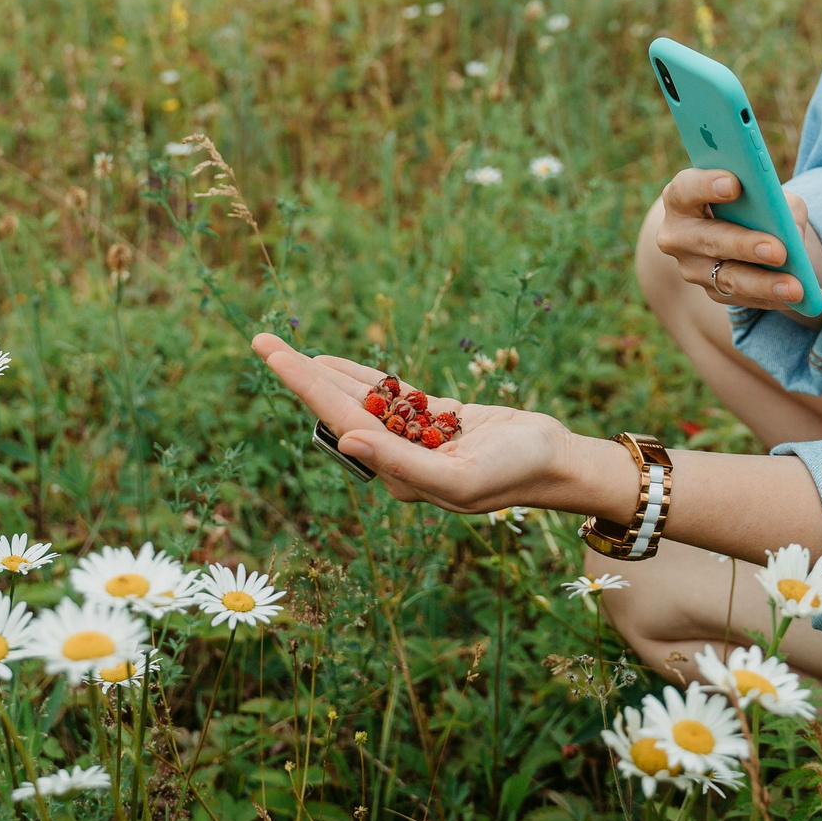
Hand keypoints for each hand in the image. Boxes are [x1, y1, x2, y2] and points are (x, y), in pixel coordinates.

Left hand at [251, 334, 626, 519]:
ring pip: (361, 400)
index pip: (343, 423)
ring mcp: (416, 440)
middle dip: (301, 376)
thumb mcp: (461, 477)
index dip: (306, 386)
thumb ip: (402, 464)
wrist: (558, 463)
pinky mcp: (435, 422)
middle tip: (263, 343)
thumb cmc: (515, 472)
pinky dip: (361, 378)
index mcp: (400, 475)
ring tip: (286, 352)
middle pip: (341, 409)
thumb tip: (348, 442)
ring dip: (325, 376)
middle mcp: (400, 459)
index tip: (274, 356)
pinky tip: (334, 366)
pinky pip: (389, 396)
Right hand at [652, 167, 821, 311]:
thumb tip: (791, 230)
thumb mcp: (764, 192)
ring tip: (797, 288)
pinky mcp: (711, 292)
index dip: (706, 185)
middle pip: (710, 240)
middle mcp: (678, 234)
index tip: (735, 184)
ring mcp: (692, 267)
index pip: (686, 188)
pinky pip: (745, 298)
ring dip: (765, 284)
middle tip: (779, 251)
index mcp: (682, 196)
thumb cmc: (750, 201)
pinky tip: (803, 300)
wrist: (741, 229)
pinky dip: (775, 298)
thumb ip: (776, 202)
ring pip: (728, 278)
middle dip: (746, 245)